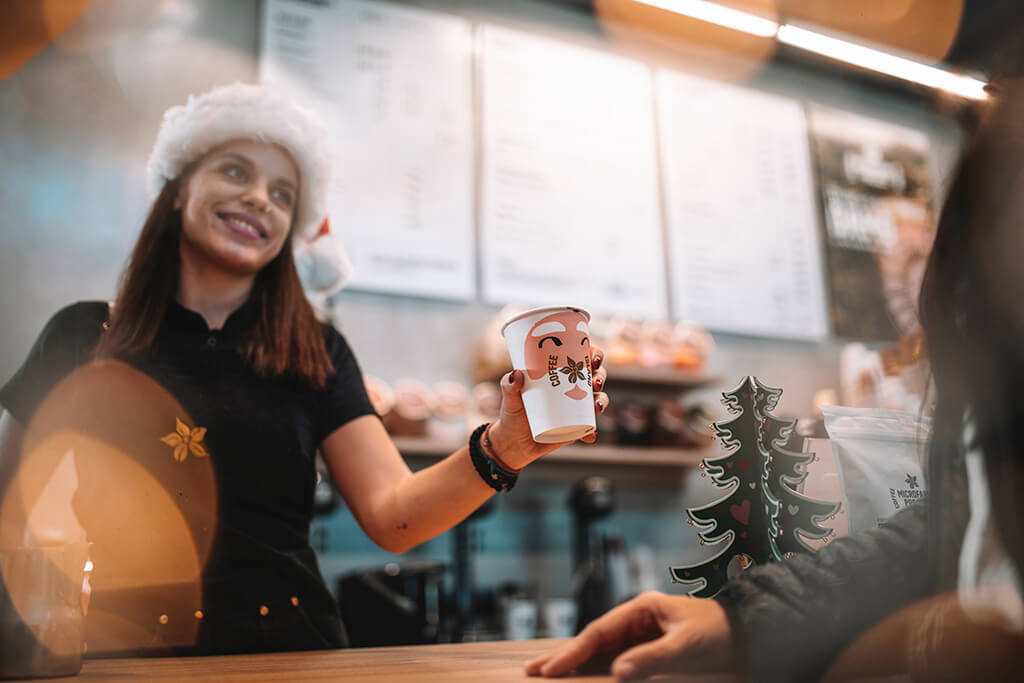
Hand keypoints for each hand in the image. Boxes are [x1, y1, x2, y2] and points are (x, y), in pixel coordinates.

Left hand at [487, 344, 608, 469]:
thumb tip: (515, 374)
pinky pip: (589, 429)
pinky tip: (591, 435)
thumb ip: (509, 387)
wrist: (514, 442)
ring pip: (598, 400)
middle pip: (595, 375)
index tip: (593, 358)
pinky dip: (592, 433)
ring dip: (602, 401)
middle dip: (600, 376)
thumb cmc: (513, 414)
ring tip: (596, 408)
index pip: (582, 356)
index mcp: (560, 373)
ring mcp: (576, 408)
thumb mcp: (510, 399)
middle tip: (595, 382)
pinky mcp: (576, 428)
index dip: (594, 353)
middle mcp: (572, 388)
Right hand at [524, 592, 737, 680]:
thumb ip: (652, 659)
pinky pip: (618, 661)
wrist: (751, 637)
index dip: (573, 651)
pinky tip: (582, 677)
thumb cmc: (722, 634)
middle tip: (534, 671)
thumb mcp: (687, 647)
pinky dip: (597, 670)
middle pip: (594, 639)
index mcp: (643, 608)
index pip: (599, 631)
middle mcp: (638, 620)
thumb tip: (617, 672)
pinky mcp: (651, 651)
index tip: (552, 669)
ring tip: (548, 674)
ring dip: (577, 664)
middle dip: (564, 656)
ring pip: (602, 651)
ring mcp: (643, 635)